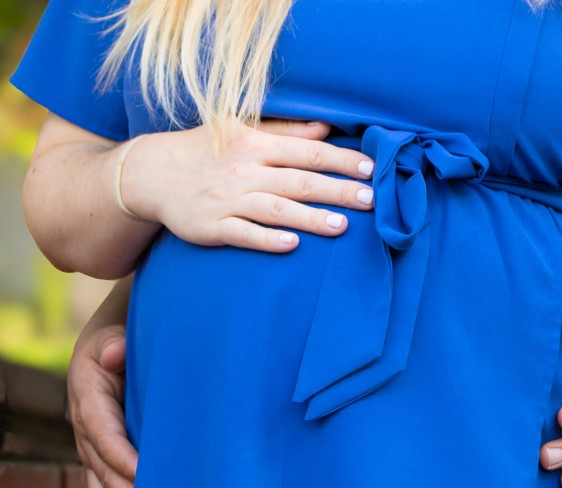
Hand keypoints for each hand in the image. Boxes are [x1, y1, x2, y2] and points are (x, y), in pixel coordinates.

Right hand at [67, 301, 134, 487]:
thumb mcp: (124, 328)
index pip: (103, 432)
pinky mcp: (98, 452)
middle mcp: (82, 418)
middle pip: (98, 465)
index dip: (122, 458)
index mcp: (87, 388)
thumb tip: (114, 356)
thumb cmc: (133, 328)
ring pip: (94, 483)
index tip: (145, 480)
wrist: (123, 329)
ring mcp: (88, 439)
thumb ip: (119, 343)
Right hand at [121, 120, 376, 251]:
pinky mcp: (213, 226)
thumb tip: (326, 129)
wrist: (151, 174)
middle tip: (371, 200)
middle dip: (337, 190)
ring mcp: (229, 200)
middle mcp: (245, 171)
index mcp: (256, 146)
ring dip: (310, 217)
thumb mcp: (243, 132)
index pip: (309, 153)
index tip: (371, 170)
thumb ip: (286, 133)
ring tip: (343, 227)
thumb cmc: (206, 152)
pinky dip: (267, 239)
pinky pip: (244, 234)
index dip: (341, 161)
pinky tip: (291, 245)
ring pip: (277, 209)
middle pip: (300, 181)